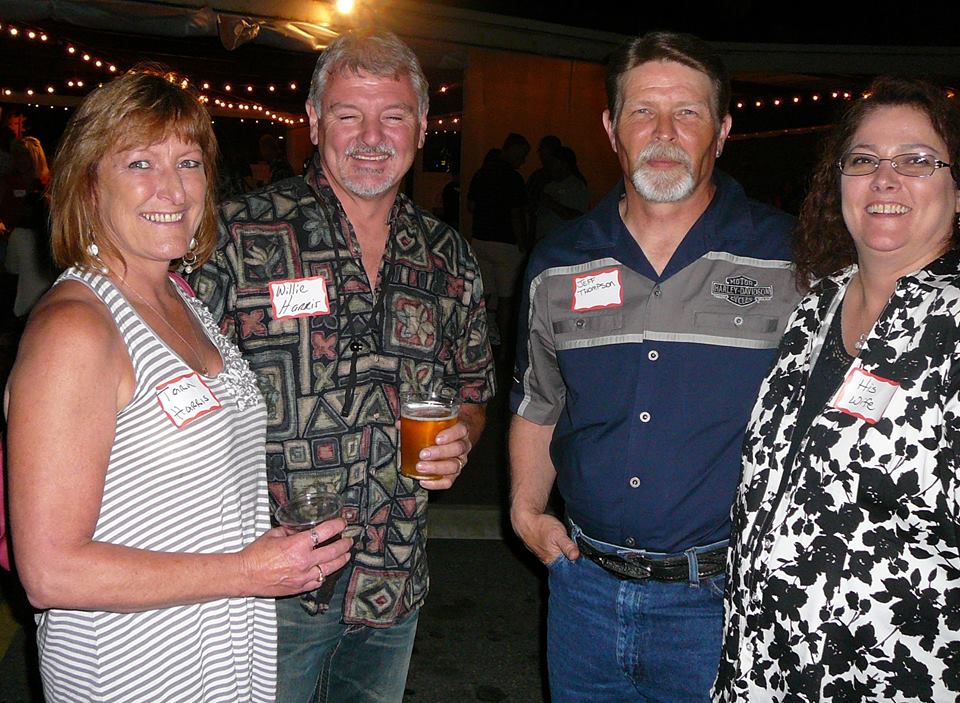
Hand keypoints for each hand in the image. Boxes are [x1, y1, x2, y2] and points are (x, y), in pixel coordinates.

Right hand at [237, 517, 351, 596]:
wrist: (244, 575)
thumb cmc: (256, 554)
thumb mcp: (274, 534)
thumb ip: (290, 531)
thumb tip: (300, 529)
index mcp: (298, 545)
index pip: (325, 532)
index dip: (337, 525)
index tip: (342, 522)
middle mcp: (304, 561)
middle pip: (333, 551)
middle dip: (345, 544)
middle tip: (349, 540)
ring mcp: (303, 577)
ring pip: (330, 569)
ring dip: (340, 560)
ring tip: (346, 555)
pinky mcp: (299, 588)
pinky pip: (318, 581)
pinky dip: (324, 575)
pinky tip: (327, 570)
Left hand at [410, 419, 471, 490]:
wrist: (452, 439)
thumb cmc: (442, 429)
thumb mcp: (435, 422)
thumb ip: (419, 421)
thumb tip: (400, 424)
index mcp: (461, 430)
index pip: (461, 430)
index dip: (451, 434)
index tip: (437, 439)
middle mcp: (463, 446)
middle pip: (457, 449)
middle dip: (440, 452)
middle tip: (423, 454)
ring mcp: (460, 461)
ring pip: (454, 466)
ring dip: (436, 467)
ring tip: (420, 467)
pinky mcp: (454, 474)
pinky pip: (448, 481)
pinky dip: (436, 484)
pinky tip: (424, 481)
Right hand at [511, 508, 578, 565]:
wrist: (526, 521)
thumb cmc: (540, 527)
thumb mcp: (558, 534)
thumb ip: (568, 545)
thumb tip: (575, 556)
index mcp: (553, 560)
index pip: (569, 570)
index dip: (579, 567)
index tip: (587, 563)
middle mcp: (549, 561)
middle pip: (566, 566)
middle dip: (575, 563)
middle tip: (582, 556)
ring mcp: (546, 557)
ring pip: (561, 561)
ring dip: (568, 558)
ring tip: (575, 552)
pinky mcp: (545, 552)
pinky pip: (556, 555)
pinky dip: (562, 553)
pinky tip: (565, 548)